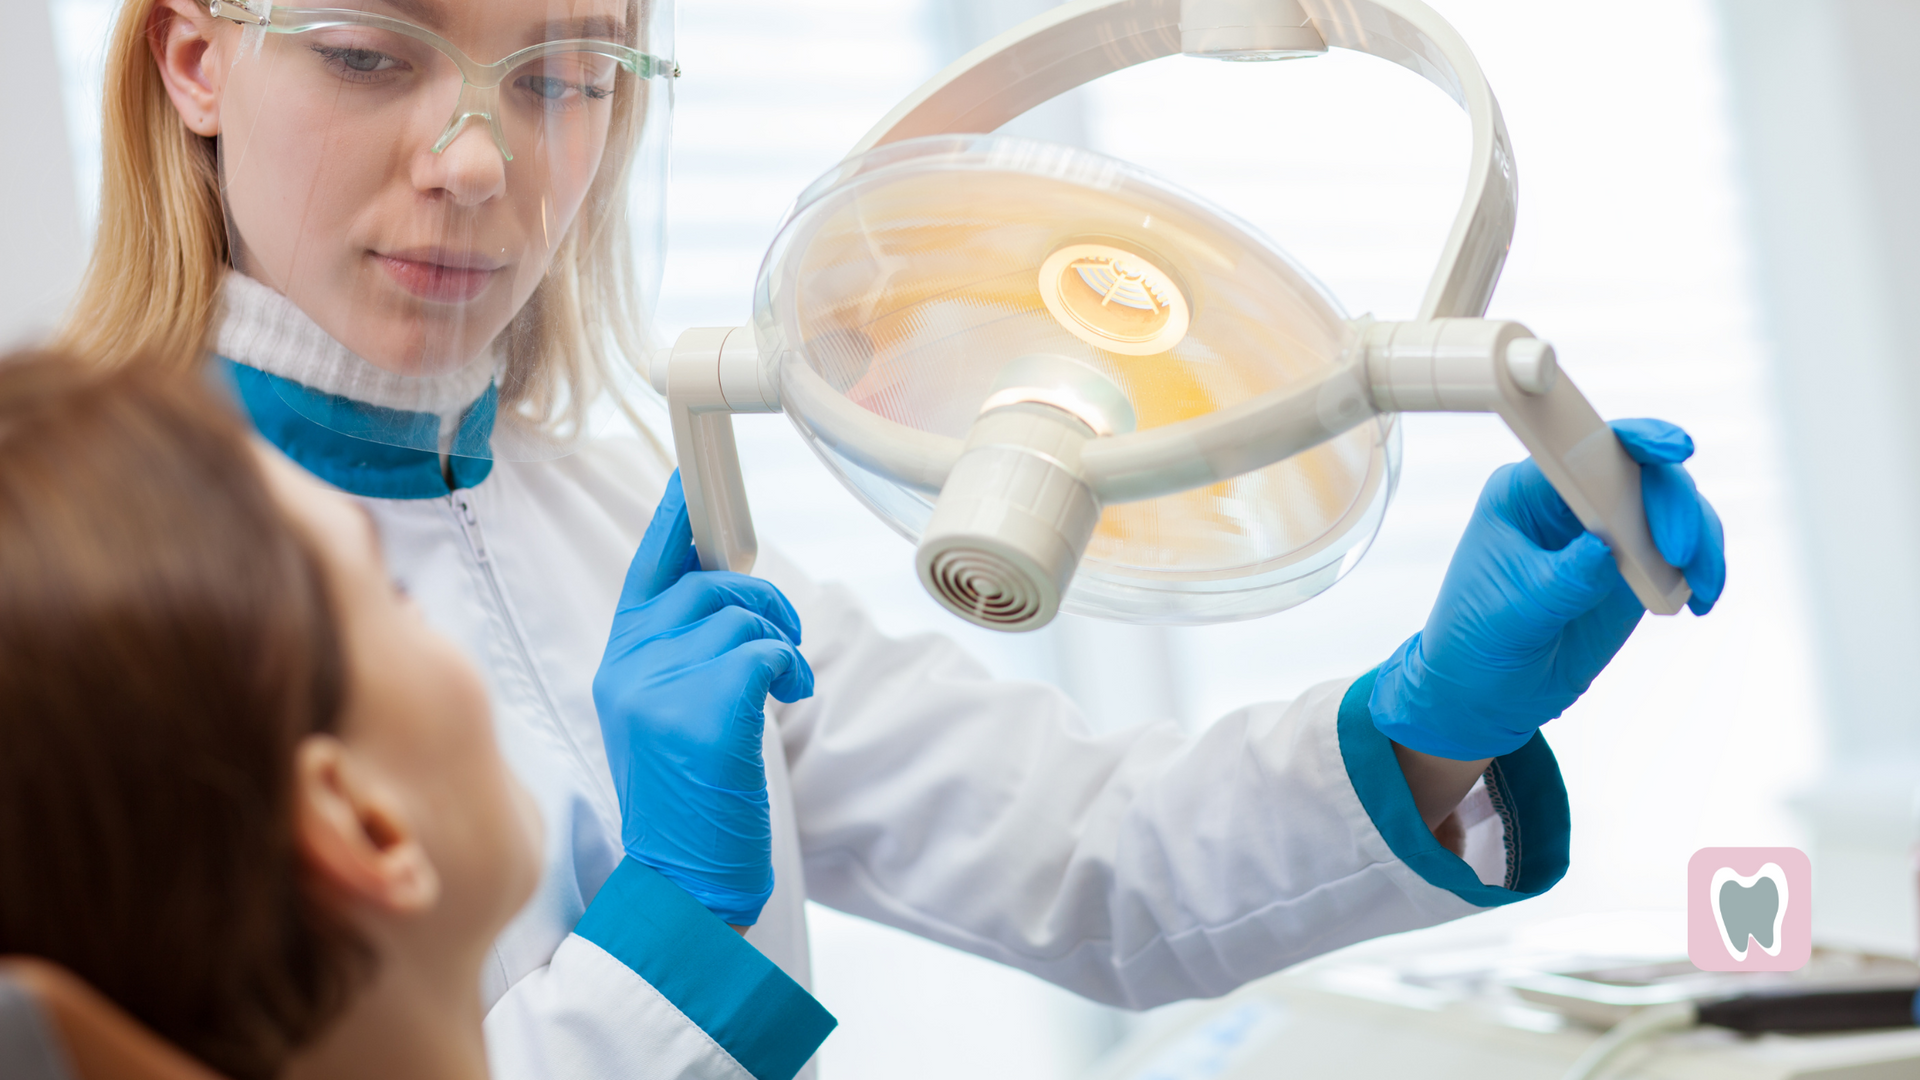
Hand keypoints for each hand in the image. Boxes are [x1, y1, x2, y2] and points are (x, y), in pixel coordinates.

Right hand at [592, 472, 814, 925]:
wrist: (682, 879)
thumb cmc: (687, 800)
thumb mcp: (662, 715)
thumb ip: (678, 653)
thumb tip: (727, 593)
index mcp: (617, 661)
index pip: (646, 569)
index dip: (673, 520)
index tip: (692, 481)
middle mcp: (629, 664)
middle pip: (707, 582)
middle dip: (761, 599)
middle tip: (786, 638)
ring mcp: (660, 685)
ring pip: (740, 614)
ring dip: (782, 640)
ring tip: (788, 681)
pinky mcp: (701, 709)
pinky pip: (765, 650)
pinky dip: (792, 665)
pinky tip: (791, 695)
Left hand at [1371, 419, 1724, 760]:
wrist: (1485, 693)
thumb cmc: (1477, 638)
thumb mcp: (1513, 609)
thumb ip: (1563, 578)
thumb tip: (1604, 547)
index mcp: (1527, 491)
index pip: (1586, 445)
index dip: (1635, 437)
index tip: (1674, 450)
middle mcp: (1571, 501)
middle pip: (1645, 472)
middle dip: (1675, 506)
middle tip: (1679, 554)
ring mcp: (1607, 532)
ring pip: (1674, 511)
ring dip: (1700, 541)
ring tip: (1701, 587)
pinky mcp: (1633, 568)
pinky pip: (1682, 553)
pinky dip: (1701, 571)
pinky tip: (1699, 601)